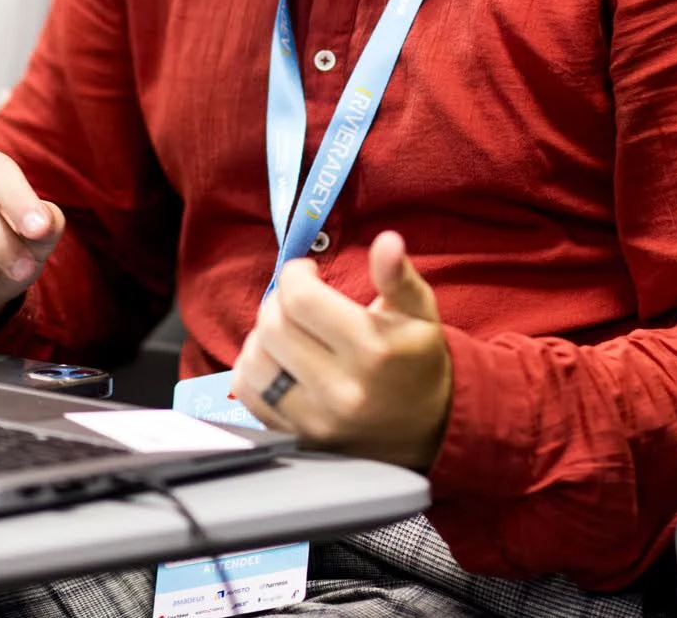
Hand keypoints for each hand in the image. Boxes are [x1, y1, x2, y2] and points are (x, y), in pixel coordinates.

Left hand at [234, 230, 453, 469]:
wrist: (428, 427)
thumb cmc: (417, 358)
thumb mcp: (420, 312)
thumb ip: (399, 276)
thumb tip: (387, 240)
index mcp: (373, 350)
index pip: (301, 299)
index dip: (295, 274)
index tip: (308, 273)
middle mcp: (342, 389)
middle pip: (273, 327)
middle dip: (278, 301)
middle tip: (297, 300)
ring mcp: (316, 419)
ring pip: (253, 360)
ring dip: (261, 335)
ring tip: (286, 329)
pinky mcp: (297, 436)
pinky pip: (248, 394)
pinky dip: (252, 369)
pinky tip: (277, 359)